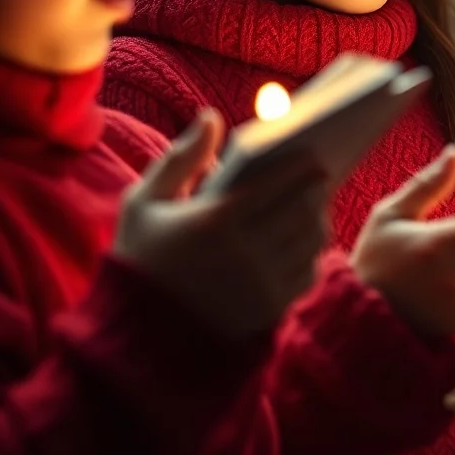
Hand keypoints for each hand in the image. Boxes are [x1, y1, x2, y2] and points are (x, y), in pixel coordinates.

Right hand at [114, 108, 330, 338]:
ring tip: (313, 205)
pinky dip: (312, 253)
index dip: (300, 164)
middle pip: (302, 210)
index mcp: (214, 221)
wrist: (134, 338)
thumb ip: (180, 157)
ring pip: (311, 241)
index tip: (312, 151)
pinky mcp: (270, 311)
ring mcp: (260, 286)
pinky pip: (308, 273)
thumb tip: (211, 116)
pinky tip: (303, 241)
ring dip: (317, 219)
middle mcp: (244, 254)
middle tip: (321, 175)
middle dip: (315, 189)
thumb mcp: (143, 203)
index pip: (276, 182)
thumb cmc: (141, 259)